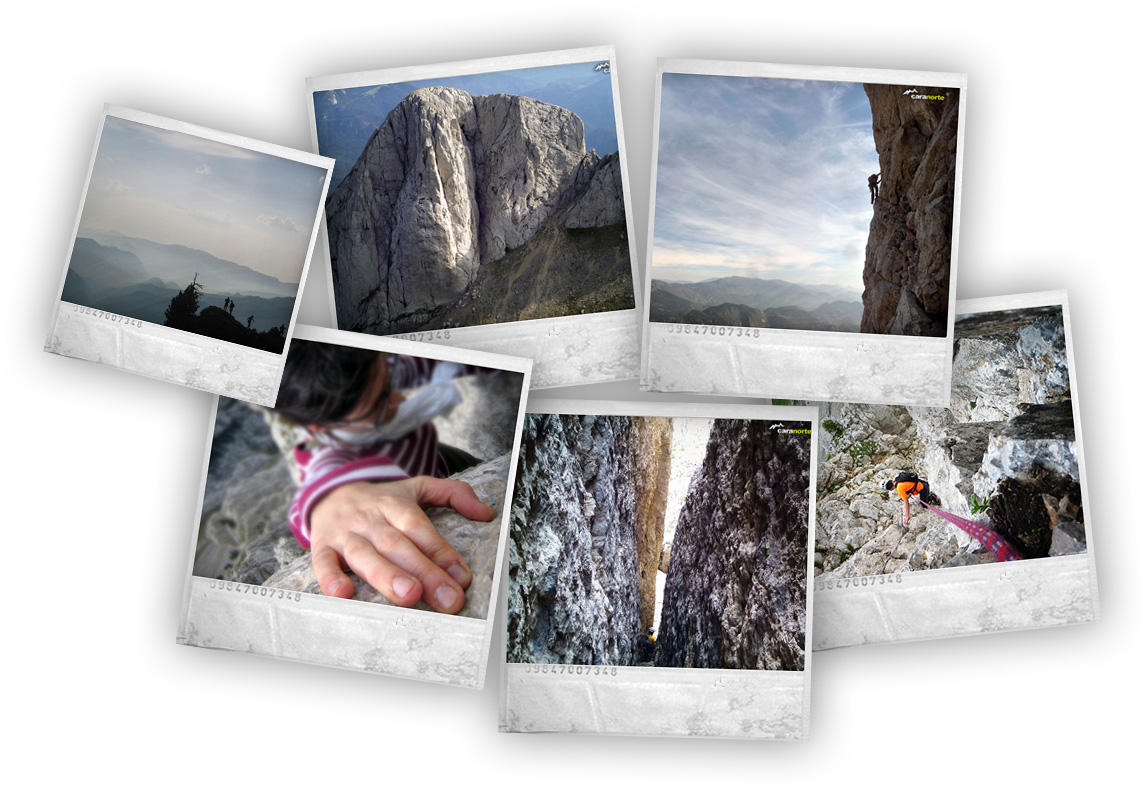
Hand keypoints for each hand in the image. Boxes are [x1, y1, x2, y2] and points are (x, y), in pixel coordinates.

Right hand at [308, 476, 494, 612]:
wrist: (329, 491)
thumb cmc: (383, 500)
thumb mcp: (417, 487)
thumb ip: (453, 494)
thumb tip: (486, 513)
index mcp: (396, 504)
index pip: (420, 528)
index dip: (441, 552)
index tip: (462, 577)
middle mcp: (371, 519)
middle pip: (398, 545)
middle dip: (424, 572)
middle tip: (446, 598)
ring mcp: (345, 534)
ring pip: (365, 555)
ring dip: (386, 576)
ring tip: (409, 597)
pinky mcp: (323, 546)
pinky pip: (323, 562)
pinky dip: (330, 578)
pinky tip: (344, 595)